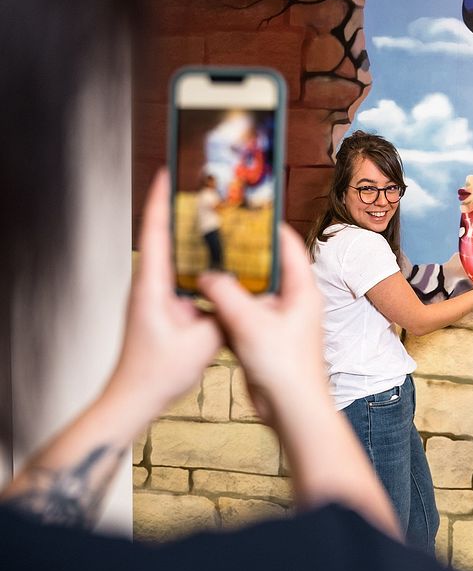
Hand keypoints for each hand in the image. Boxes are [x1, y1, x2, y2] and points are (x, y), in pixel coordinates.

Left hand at [109, 170, 221, 418]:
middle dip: (178, 208)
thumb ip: (224, 314)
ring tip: (210, 217)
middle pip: (162, 236)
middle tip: (198, 186)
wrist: (133, 398)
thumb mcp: (201, 343)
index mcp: (152, 286)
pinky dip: (193, 263)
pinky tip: (213, 264)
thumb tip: (241, 295)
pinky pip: (178, 277)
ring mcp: (152, 296)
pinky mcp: (160, 308)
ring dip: (187, 236)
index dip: (161, 200)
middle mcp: (148, 285)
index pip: (155, 232)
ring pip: (171, 256)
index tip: (168, 173)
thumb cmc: (155, 374)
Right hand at [198, 224, 328, 427]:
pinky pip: (241, 315)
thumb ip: (224, 293)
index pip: (289, 245)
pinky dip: (224, 309)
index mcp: (302, 291)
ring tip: (203, 265)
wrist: (291, 409)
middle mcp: (292, 302)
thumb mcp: (249, 322)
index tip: (244, 212)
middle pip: (265, 266)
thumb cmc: (286, 368)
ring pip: (250, 292)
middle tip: (215, 237)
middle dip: (240, 254)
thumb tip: (205, 275)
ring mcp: (277, 320)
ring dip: (228, 283)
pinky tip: (203, 302)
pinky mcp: (263, 338)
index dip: (268, 226)